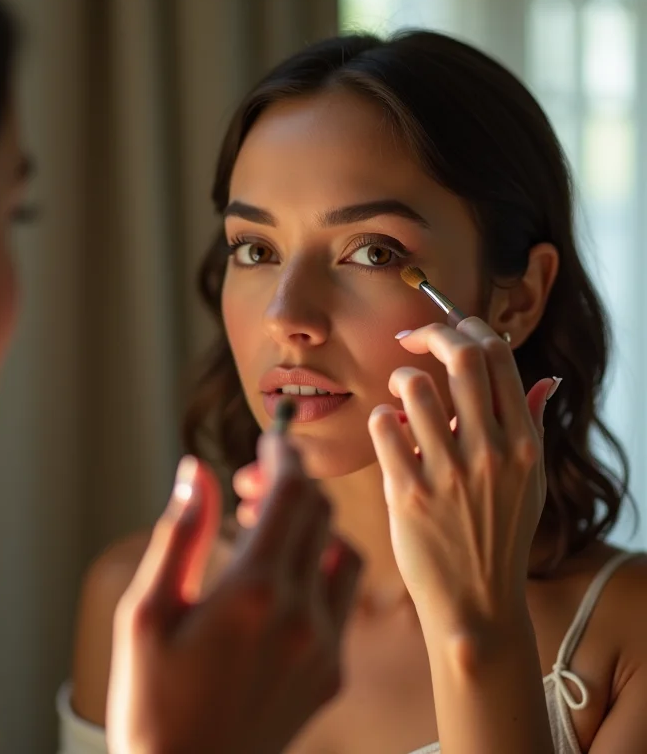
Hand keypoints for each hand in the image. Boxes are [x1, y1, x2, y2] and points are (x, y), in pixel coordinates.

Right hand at [107, 436, 362, 753]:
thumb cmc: (151, 702)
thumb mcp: (145, 614)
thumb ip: (179, 535)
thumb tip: (195, 470)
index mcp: (253, 592)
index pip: (292, 494)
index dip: (284, 457)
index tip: (270, 442)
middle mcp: (301, 614)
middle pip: (320, 512)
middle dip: (292, 483)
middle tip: (250, 487)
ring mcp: (324, 645)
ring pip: (342, 549)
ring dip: (312, 524)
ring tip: (266, 530)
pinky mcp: (333, 671)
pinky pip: (343, 596)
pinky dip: (320, 567)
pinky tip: (281, 581)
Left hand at [368, 317, 558, 637]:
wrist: (476, 600)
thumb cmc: (500, 535)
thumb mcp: (531, 482)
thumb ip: (533, 425)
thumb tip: (545, 379)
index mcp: (523, 442)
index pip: (497, 356)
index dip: (466, 328)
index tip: (446, 330)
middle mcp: (490, 451)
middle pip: (461, 357)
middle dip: (429, 333)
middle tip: (410, 339)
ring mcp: (449, 473)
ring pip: (414, 385)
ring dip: (400, 379)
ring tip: (400, 396)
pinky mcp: (409, 493)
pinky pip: (384, 427)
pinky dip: (381, 419)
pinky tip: (389, 432)